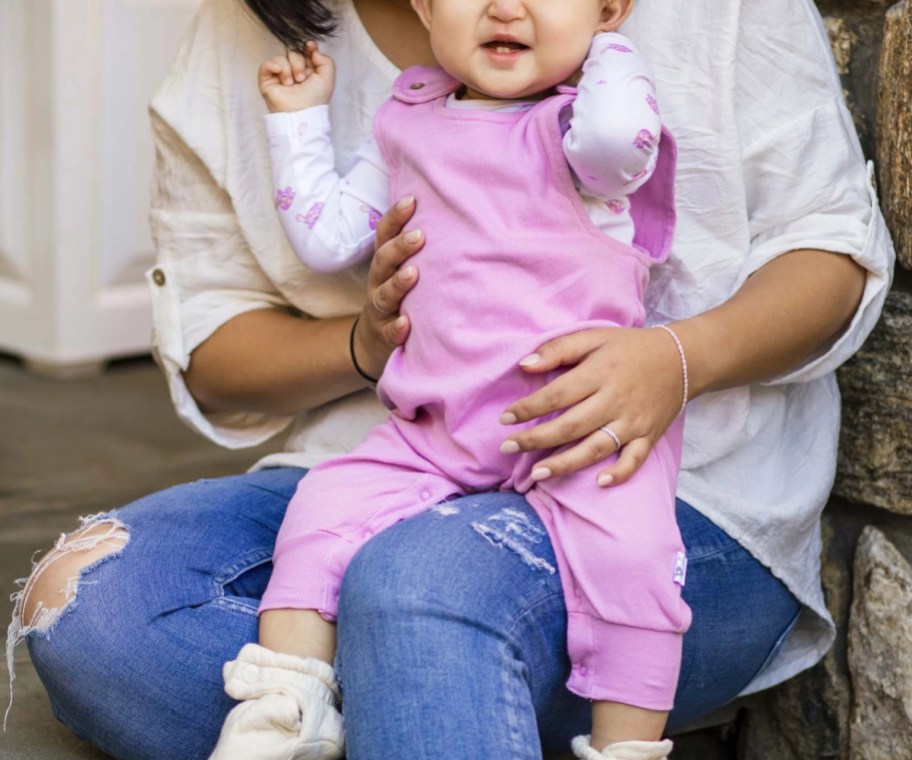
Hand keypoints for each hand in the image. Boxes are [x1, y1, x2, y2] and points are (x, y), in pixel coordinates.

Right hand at [258, 42, 334, 112]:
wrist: (300, 113)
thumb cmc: (315, 100)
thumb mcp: (328, 79)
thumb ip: (326, 61)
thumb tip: (312, 48)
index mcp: (308, 71)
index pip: (305, 51)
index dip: (308, 46)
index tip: (310, 46)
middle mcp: (294, 72)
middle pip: (293, 52)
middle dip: (299, 62)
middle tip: (301, 79)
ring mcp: (280, 75)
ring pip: (281, 57)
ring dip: (288, 69)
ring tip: (291, 84)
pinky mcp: (267, 80)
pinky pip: (267, 64)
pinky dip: (274, 66)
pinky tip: (281, 76)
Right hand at [351, 197, 422, 379]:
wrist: (375, 341)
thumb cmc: (399, 296)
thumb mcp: (402, 269)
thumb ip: (418, 248)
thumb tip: (450, 211)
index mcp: (384, 263)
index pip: (384, 235)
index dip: (395, 217)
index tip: (412, 200)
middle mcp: (378, 283)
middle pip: (382, 261)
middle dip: (399, 248)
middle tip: (419, 236)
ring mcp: (379, 310)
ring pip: (383, 295)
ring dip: (397, 284)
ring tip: (413, 274)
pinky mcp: (384, 336)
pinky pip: (388, 332)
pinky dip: (397, 328)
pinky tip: (406, 323)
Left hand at [499, 327, 684, 485]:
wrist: (681, 358)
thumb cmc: (629, 348)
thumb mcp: (594, 337)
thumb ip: (559, 349)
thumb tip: (524, 365)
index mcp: (600, 373)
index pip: (557, 394)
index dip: (528, 408)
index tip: (505, 418)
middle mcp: (615, 400)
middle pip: (571, 426)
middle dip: (536, 439)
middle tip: (506, 448)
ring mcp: (634, 421)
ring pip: (596, 448)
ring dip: (566, 463)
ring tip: (537, 474)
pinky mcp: (649, 436)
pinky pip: (635, 459)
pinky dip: (620, 473)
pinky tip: (599, 483)